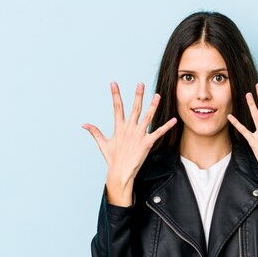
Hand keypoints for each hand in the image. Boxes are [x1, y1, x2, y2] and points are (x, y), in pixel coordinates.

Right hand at [82, 82, 176, 205]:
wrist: (120, 172)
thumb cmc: (113, 159)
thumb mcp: (103, 144)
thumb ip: (95, 132)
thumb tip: (84, 124)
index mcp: (119, 128)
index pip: (117, 107)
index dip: (115, 95)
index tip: (114, 83)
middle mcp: (129, 129)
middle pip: (134, 108)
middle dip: (137, 95)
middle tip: (140, 84)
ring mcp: (139, 135)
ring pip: (147, 117)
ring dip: (153, 106)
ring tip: (157, 95)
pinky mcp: (147, 143)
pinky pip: (159, 132)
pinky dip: (167, 126)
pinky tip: (174, 120)